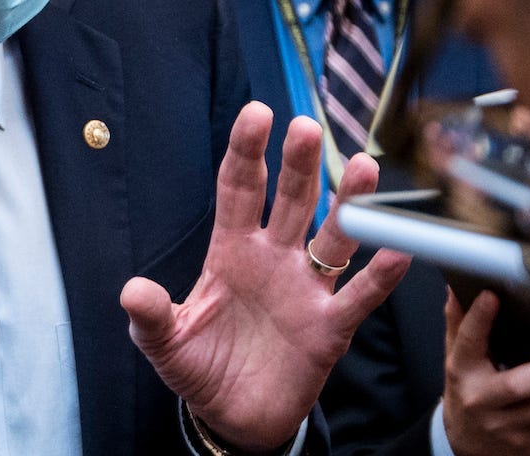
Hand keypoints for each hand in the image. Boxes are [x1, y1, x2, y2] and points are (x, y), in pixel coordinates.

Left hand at [121, 104, 410, 452]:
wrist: (236, 416)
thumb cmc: (201, 366)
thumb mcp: (165, 344)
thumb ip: (151, 318)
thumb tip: (132, 291)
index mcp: (231, 249)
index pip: (239, 188)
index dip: (247, 151)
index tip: (257, 113)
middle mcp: (274, 257)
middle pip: (290, 199)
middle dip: (298, 163)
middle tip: (304, 127)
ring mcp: (306, 289)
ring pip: (334, 236)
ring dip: (350, 203)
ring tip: (364, 168)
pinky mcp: (330, 328)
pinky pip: (359, 296)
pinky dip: (380, 275)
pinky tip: (397, 249)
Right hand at [440, 291, 529, 455]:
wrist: (467, 444)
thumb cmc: (466, 392)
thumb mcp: (455, 357)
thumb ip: (459, 323)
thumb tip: (457, 288)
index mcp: (462, 371)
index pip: (468, 342)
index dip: (479, 319)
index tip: (492, 296)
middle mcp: (482, 399)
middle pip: (518, 385)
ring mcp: (505, 423)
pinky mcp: (527, 439)